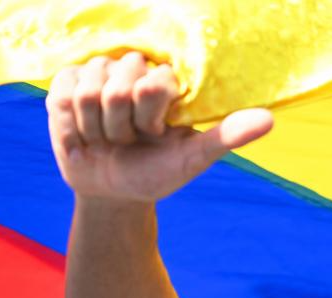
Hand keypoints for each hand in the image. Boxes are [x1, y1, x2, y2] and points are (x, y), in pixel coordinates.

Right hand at [46, 52, 272, 202]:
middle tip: (130, 139)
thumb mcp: (193, 158)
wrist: (115, 192)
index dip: (150, 117)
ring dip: (98, 128)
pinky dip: (72, 126)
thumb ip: (228, 135)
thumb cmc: (157, 173)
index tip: (155, 135)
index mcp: (165, 82)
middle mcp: (133, 71)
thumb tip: (269, 120)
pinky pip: (62, 95)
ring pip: (88, 91)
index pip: (154, 83)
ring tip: (109, 139)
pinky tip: (84, 136)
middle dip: (123, 125)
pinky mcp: (65, 84)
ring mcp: (96, 75)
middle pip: (119, 86)